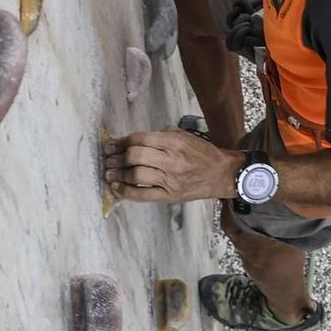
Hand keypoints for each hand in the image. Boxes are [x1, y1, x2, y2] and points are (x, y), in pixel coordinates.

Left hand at [102, 128, 238, 202]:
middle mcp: (171, 160)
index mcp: (174, 142)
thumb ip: (162, 134)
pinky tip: (116, 187)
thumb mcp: (185, 136)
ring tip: (108, 172)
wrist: (221, 174)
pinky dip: (126, 191)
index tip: (112, 144)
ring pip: (136, 175)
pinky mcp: (169, 196)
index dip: (122, 141)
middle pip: (135, 156)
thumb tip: (135, 139)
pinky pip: (142, 195)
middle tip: (108, 158)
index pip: (140, 139)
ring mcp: (169, 180)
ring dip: (118, 173)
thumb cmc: (202, 153)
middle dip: (117, 156)